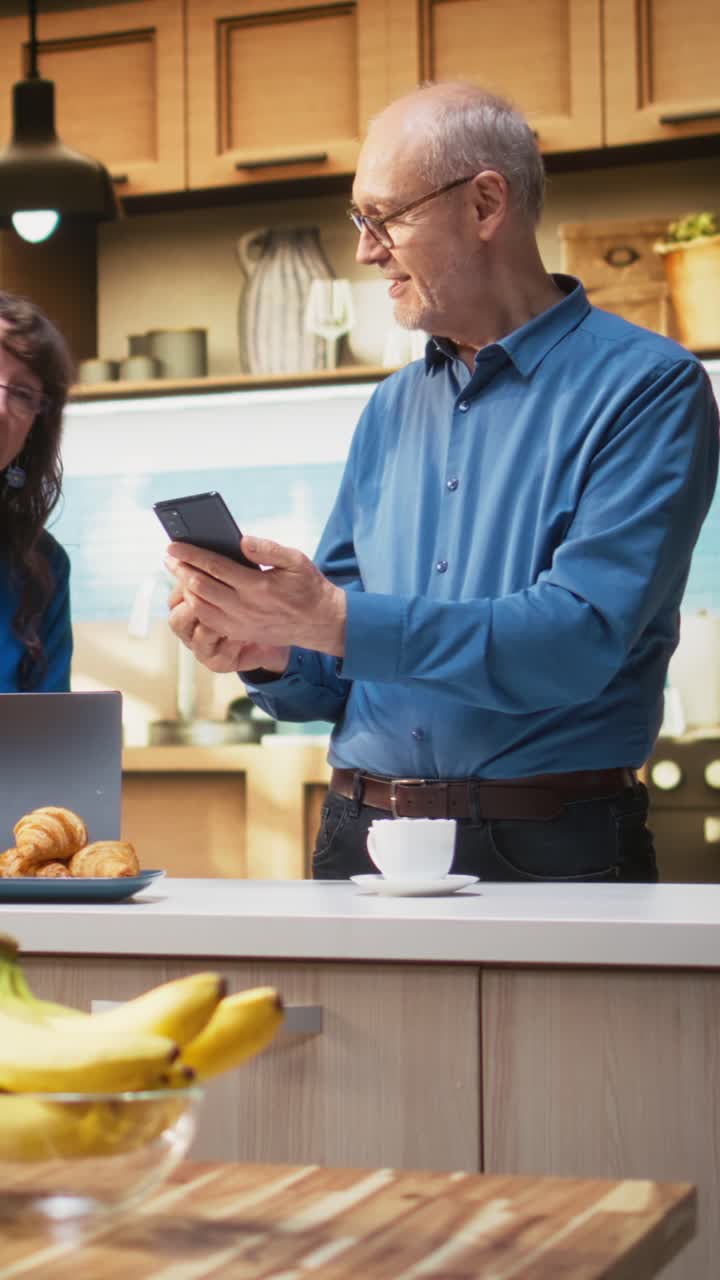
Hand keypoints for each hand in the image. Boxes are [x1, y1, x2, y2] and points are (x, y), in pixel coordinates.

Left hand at [165, 534, 345, 668]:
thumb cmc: (307, 586)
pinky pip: (210, 621)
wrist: (319, 622)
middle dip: (181, 570)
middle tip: (168, 557)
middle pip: (201, 588)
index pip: (215, 567)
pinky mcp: (241, 632)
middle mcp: (246, 607)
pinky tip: (192, 593)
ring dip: (186, 589)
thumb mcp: (296, 560)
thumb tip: (240, 540)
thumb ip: (268, 549)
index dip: (191, 555)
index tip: (173, 546)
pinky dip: (196, 606)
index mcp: (258, 586)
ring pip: (201, 607)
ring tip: (178, 572)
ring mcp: (241, 623)